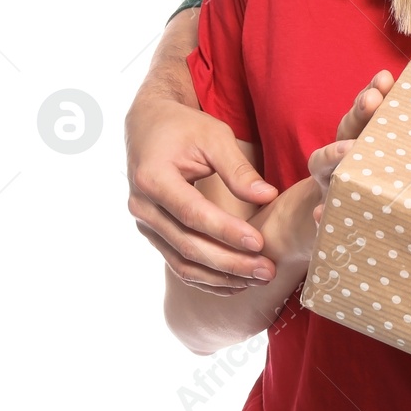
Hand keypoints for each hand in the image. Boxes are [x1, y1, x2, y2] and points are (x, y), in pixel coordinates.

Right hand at [127, 90, 278, 294]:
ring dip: (220, 277)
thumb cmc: (183, 127)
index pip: (193, 214)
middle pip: (187, 245)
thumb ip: (239, 169)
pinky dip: (206, 278)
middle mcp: (142, 206)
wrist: (148, 125)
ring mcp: (145, 223)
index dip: (225, 231)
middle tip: (267, 271)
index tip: (259, 243)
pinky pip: (178, 262)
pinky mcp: (153, 233)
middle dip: (229, 262)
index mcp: (153, 179)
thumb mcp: (214, 137)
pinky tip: (234, 284)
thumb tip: (268, 197)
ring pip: (181, 261)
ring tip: (257, 280)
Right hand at [311, 70, 395, 224]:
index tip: (385, 77)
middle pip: (346, 127)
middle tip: (373, 99)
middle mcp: (341, 154)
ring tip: (348, 150)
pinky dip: (320, 213)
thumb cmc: (377, 177)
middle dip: (359, 111)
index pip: (365, 110)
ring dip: (334, 154)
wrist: (335, 212)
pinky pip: (322, 212)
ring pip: (323, 163)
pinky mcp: (326, 211)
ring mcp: (329, 180)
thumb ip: (406, 133)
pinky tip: (322, 213)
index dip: (373, 92)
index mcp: (360, 136)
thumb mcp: (391, 153)